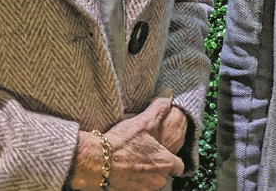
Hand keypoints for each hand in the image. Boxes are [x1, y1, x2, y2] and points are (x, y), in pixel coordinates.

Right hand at [66, 97, 183, 190]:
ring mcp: (144, 189)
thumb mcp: (143, 120)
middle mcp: (158, 179)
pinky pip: (138, 188)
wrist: (96, 161)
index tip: (166, 155)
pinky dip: (134, 181)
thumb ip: (160, 108)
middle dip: (157, 167)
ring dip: (145, 174)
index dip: (173, 160)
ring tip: (133, 161)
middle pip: (164, 174)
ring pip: (151, 182)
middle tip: (145, 155)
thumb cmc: (123, 141)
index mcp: (165, 162)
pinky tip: (124, 170)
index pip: (179, 166)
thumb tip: (169, 94)